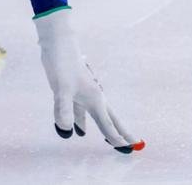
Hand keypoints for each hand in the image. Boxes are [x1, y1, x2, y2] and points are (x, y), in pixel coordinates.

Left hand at [34, 8, 143, 152]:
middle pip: (110, 119)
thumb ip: (64, 110)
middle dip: (120, 133)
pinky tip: (80, 130)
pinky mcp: (74, 89)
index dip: (116, 138)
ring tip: (110, 142)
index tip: (127, 149)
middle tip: (134, 145)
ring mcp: (85, 93)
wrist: (58, 41)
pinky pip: (82, 110)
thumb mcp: (61, 88)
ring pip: (97, 116)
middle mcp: (94, 96)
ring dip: (104, 128)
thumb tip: (67, 131)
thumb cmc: (61, 63)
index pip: (108, 124)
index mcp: (95, 99)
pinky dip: (83, 121)